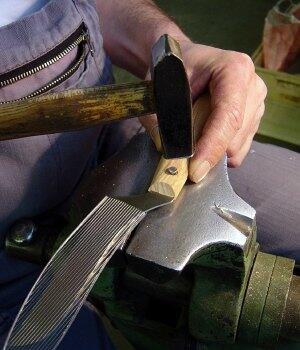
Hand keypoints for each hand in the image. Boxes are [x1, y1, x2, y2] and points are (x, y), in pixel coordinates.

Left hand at [141, 41, 266, 182]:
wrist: (183, 61)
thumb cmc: (171, 71)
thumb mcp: (159, 90)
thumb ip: (161, 122)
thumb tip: (172, 158)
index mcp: (233, 69)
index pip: (228, 115)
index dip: (212, 146)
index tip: (195, 170)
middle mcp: (252, 85)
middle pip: (235, 136)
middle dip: (208, 150)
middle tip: (183, 148)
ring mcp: (257, 103)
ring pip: (237, 147)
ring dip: (213, 150)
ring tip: (194, 131)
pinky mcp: (254, 119)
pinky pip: (239, 149)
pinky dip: (219, 150)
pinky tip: (205, 136)